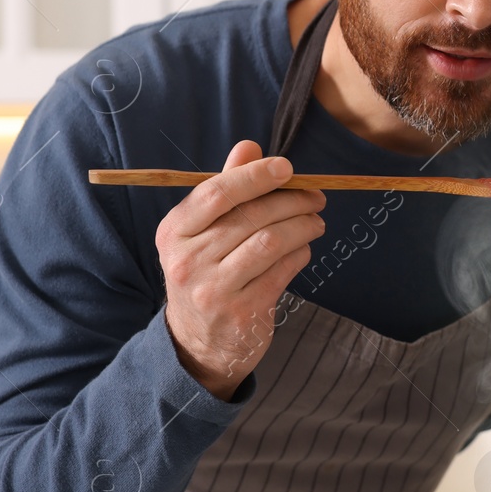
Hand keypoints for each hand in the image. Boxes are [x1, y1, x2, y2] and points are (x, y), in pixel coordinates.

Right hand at [155, 140, 325, 398]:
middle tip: (316, 197)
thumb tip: (249, 146)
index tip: (287, 167)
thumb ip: (225, 189)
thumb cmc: (205, 275)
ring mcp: (213, 288)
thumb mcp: (202, 234)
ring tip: (316, 222)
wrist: (197, 344)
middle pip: (251, 216)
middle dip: (292, 201)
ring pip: (271, 242)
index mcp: (174, 231)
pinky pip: (282, 270)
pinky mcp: (241, 311)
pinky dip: (300, 254)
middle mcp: (188, 259)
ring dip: (303, 226)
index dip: (255, 176)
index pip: (217, 192)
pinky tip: (304, 249)